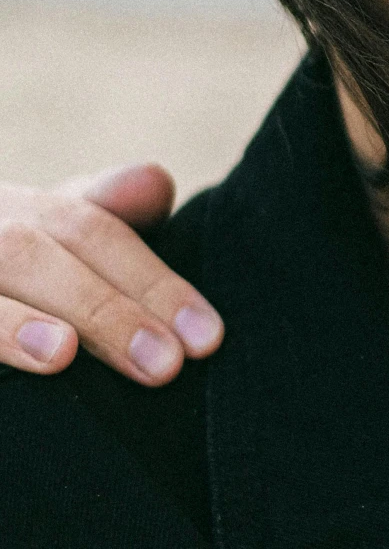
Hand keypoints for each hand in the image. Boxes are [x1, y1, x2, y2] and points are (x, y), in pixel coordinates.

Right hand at [0, 165, 222, 382]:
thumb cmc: (7, 280)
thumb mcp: (46, 244)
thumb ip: (100, 218)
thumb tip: (155, 180)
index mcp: (12, 209)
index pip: (87, 227)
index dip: (150, 278)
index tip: (208, 336)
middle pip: (28, 250)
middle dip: (100, 307)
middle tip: (164, 364)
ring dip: (8, 322)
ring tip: (60, 354)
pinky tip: (15, 368)